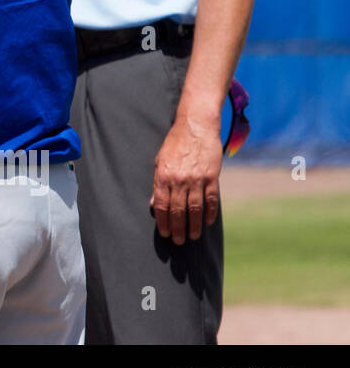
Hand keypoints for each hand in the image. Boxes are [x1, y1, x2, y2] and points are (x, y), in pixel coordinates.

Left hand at [150, 106, 221, 244]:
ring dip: (194, 225)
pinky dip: (210, 213)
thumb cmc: (175, 144)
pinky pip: (211, 200)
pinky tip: (208, 222)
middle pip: (178, 211)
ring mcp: (196, 179)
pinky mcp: (212, 177)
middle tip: (178, 241)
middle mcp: (179, 180)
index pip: (162, 205)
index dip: (163, 221)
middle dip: (178, 228)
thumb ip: (158, 183)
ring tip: (193, 237)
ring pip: (195, 209)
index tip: (164, 233)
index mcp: (163, 176)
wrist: (195, 126)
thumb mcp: (160, 161)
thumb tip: (155, 204)